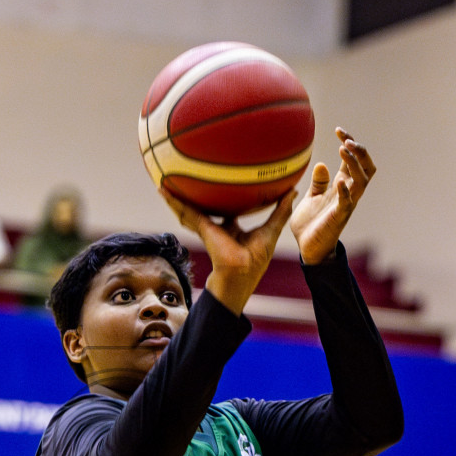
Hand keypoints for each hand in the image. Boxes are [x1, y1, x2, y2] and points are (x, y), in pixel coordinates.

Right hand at [160, 187, 295, 315]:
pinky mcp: (202, 228)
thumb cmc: (255, 260)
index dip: (221, 199)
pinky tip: (163, 190)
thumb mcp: (271, 230)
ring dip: (175, 198)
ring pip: (188, 209)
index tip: (218, 186)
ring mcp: (206, 229)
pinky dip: (174, 202)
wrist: (241, 274)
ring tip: (163, 183)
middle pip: (202, 209)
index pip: (224, 211)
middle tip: (183, 181)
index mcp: (231, 229)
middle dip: (193, 197)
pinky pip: (185, 212)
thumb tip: (292, 192)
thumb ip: (280, 211)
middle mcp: (216, 229)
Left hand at [290, 128, 376, 264]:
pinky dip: (345, 190)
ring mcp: (346, 204)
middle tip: (347, 139)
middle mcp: (349, 192)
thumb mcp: (312, 198)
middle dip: (360, 150)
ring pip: (362, 180)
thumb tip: (321, 163)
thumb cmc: (311, 225)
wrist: (308, 249)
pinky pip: (348, 202)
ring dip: (355, 163)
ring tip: (344, 149)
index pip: (352, 160)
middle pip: (366, 166)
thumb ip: (318, 182)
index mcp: (342, 185)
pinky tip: (339, 181)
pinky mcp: (340, 217)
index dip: (349, 143)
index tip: (339, 130)